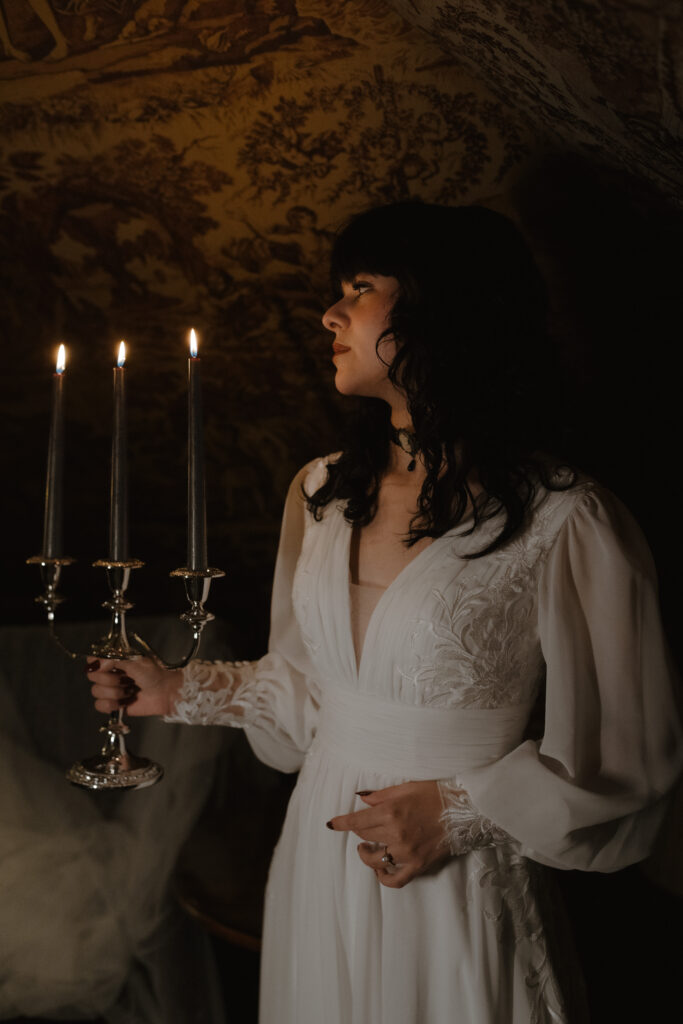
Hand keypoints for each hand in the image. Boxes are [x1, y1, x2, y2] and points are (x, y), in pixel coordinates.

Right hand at [86, 656, 181, 717]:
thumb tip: (96, 664)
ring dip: (113, 692)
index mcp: (115, 660)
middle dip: (109, 679)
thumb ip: (114, 659)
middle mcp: (111, 673)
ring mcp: (112, 689)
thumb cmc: (157, 674)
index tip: (108, 667)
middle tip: (125, 679)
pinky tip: (122, 702)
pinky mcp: (114, 704)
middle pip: (92, 676)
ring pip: (96, 691)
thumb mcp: (136, 661)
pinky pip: (99, 705)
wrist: (167, 693)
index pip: (93, 659)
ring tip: (128, 691)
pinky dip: (110, 705)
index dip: (97, 664)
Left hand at [326, 781, 449, 887]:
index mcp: (391, 811)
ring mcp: (407, 852)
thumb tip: (361, 799)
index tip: (331, 824)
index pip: (357, 821)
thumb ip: (381, 795)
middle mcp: (396, 833)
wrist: (465, 808)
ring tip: (367, 847)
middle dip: (358, 831)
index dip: (341, 823)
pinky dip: (384, 878)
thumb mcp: (406, 787)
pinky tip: (380, 871)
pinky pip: (396, 879)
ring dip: (366, 854)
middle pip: (364, 836)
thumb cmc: (436, 793)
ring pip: (375, 859)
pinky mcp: (419, 864)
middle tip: (361, 827)